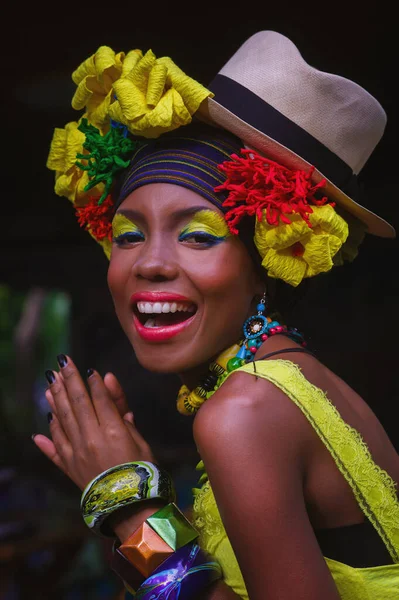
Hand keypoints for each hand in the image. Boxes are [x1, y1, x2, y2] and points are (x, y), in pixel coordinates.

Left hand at [33, 356, 156, 490]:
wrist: (129, 507)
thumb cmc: (141, 471)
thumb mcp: (138, 437)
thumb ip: (121, 409)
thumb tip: (108, 381)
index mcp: (113, 431)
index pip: (99, 398)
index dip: (93, 382)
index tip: (88, 368)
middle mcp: (91, 438)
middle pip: (77, 402)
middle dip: (70, 379)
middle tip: (62, 361)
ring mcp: (77, 452)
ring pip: (63, 419)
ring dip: (56, 398)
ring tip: (51, 380)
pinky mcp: (69, 466)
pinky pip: (56, 445)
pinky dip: (50, 431)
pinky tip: (45, 418)